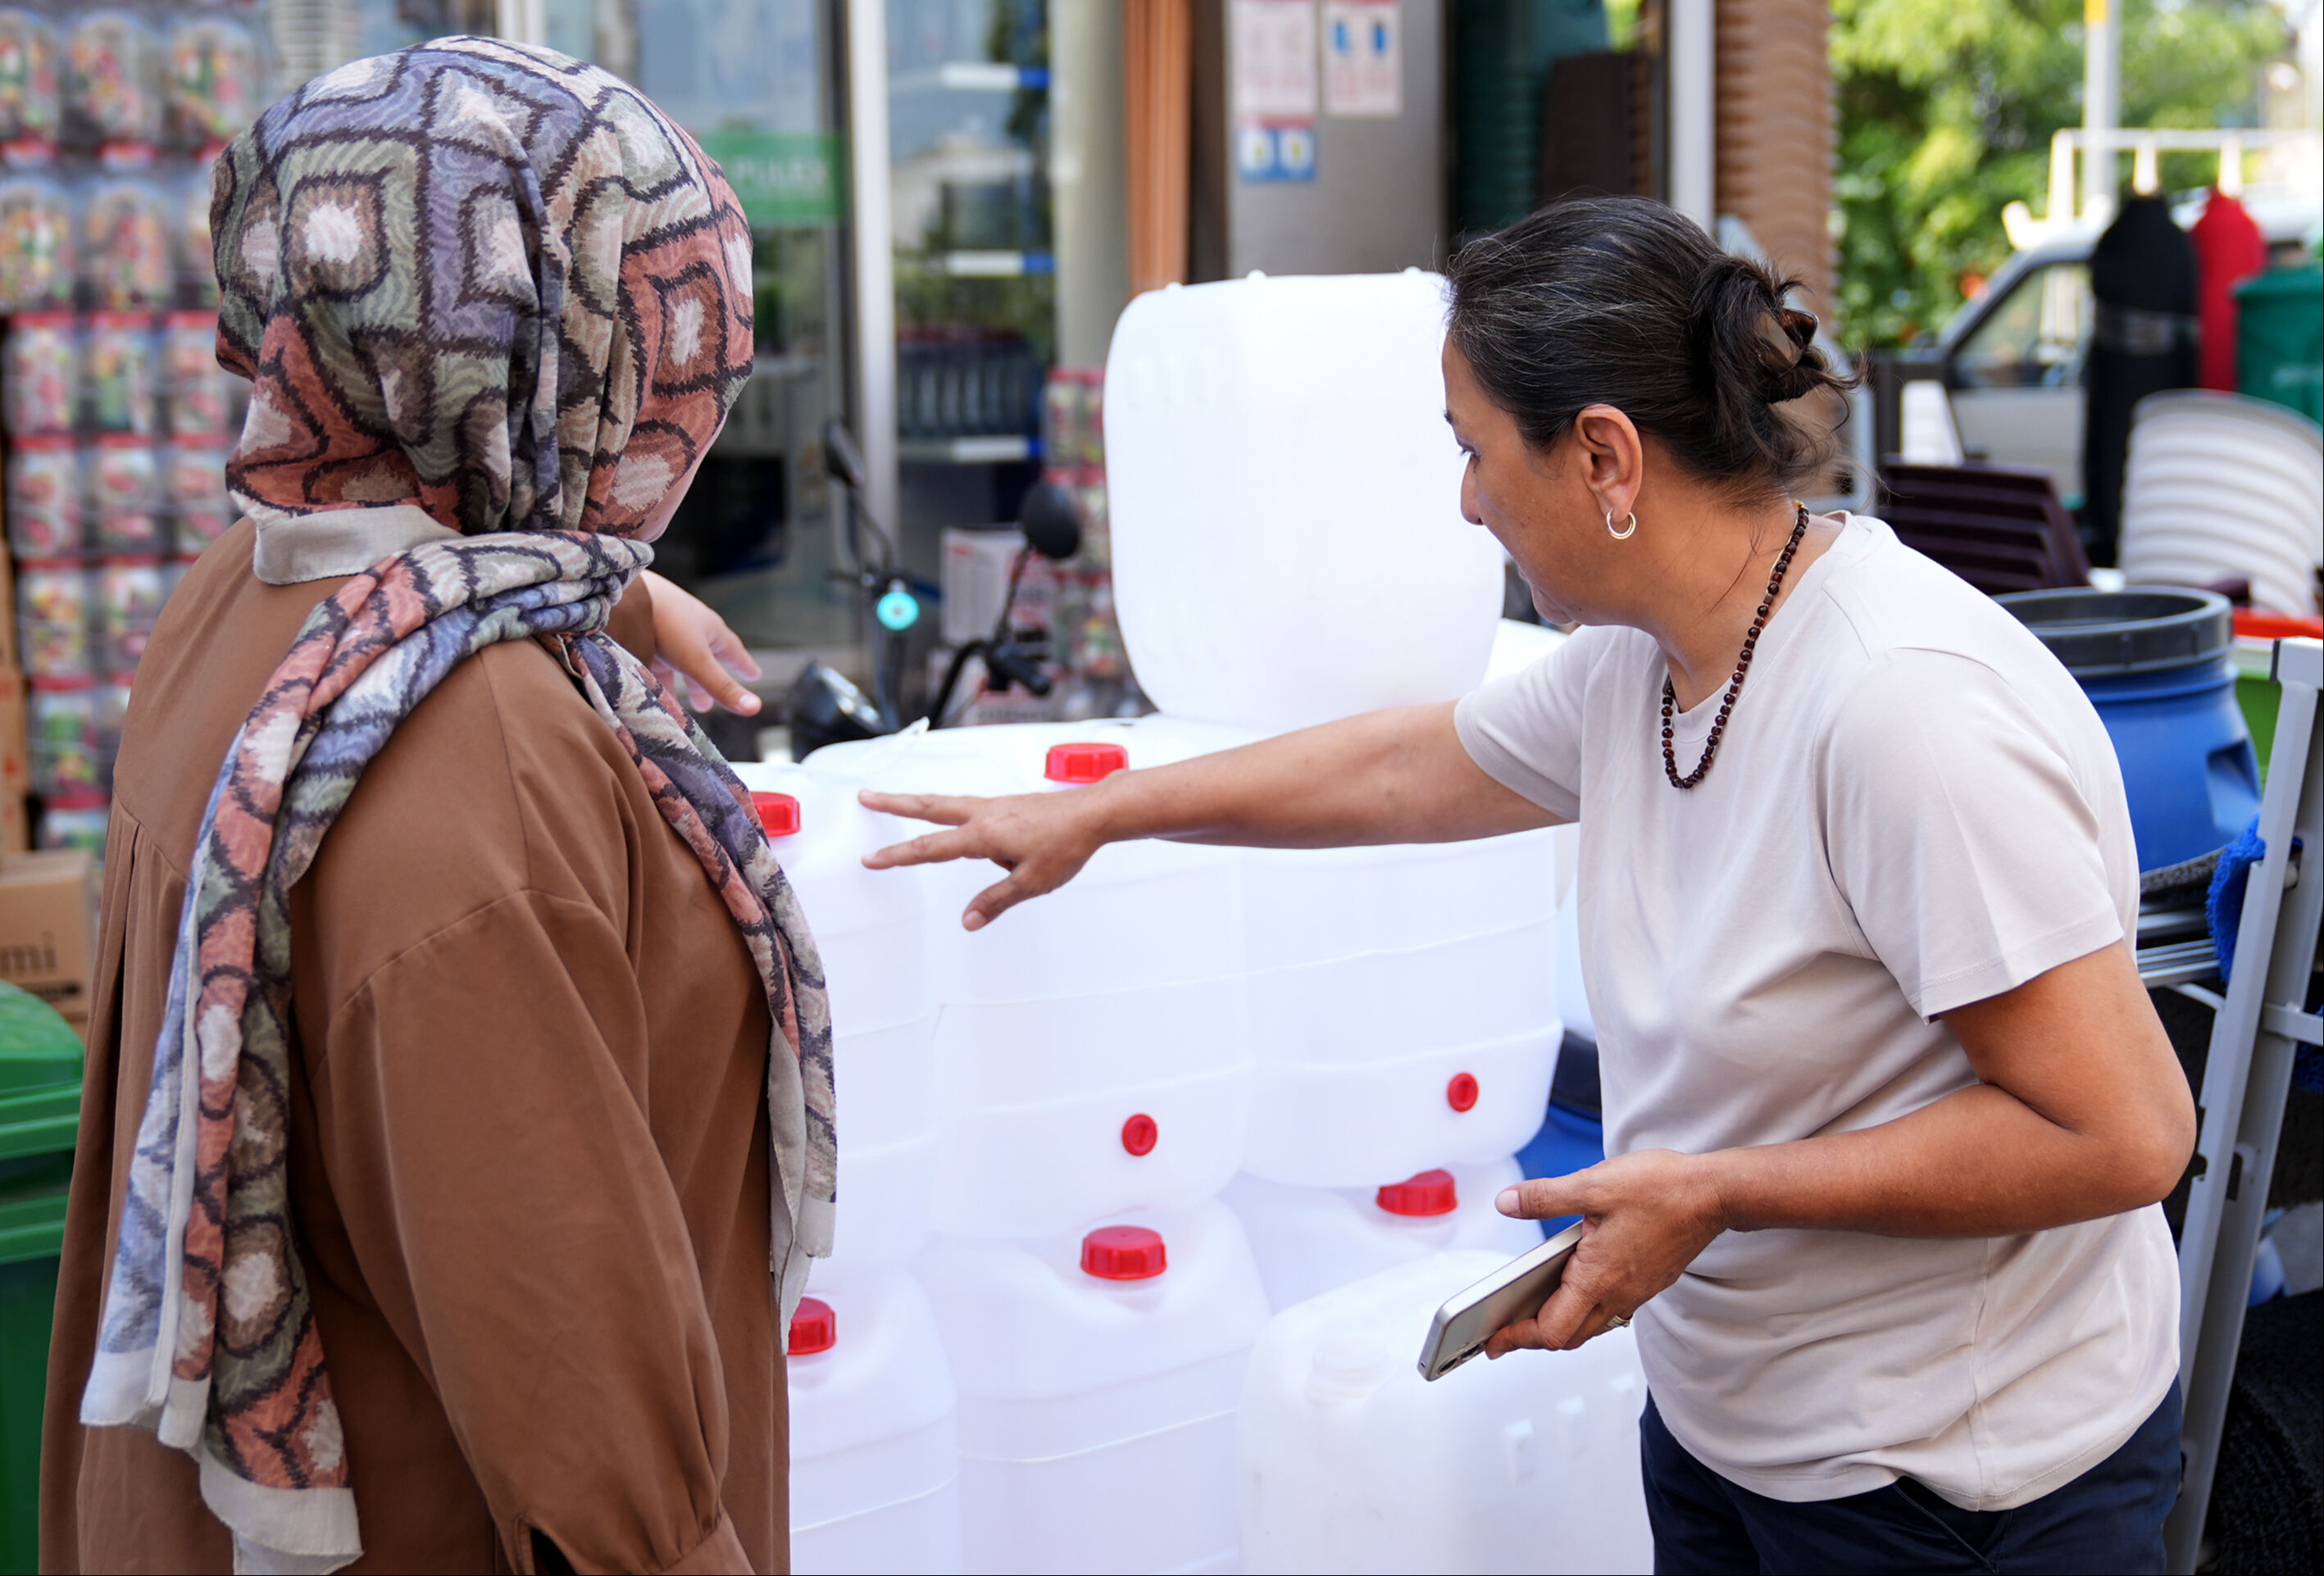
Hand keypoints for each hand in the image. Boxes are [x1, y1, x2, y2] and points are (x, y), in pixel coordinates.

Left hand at [642, 570, 762, 714]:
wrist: (625, 596)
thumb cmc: (668, 624)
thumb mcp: (698, 662)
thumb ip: (722, 687)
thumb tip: (755, 708)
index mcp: (711, 629)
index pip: (734, 650)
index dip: (744, 665)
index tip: (755, 676)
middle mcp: (691, 626)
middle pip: (704, 659)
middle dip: (706, 682)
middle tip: (707, 705)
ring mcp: (666, 627)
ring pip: (677, 660)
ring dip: (679, 682)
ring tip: (674, 705)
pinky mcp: (642, 630)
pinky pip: (654, 657)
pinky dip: (656, 675)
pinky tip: (648, 686)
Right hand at [859, 789, 1108, 929]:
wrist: (1096, 813)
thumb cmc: (1068, 844)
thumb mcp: (1032, 883)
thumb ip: (996, 900)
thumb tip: (968, 920)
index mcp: (985, 835)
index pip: (931, 849)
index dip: (898, 855)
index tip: (871, 858)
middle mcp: (985, 814)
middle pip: (929, 807)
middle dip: (894, 804)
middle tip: (865, 797)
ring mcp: (996, 805)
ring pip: (948, 803)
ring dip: (920, 803)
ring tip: (902, 804)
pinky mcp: (1009, 804)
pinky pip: (975, 810)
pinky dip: (961, 816)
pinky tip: (978, 837)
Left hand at [1482, 1148, 1727, 1357]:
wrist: (1715, 1194)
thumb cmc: (1662, 1190)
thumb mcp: (1592, 1185)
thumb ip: (1544, 1198)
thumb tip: (1507, 1204)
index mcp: (1598, 1278)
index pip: (1551, 1330)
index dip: (1517, 1338)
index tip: (1493, 1341)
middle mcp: (1618, 1294)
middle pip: (1568, 1336)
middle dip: (1531, 1337)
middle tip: (1502, 1331)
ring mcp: (1635, 1292)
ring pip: (1590, 1324)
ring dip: (1559, 1324)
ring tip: (1530, 1310)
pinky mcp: (1647, 1282)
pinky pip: (1609, 1309)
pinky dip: (1583, 1307)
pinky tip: (1573, 1282)